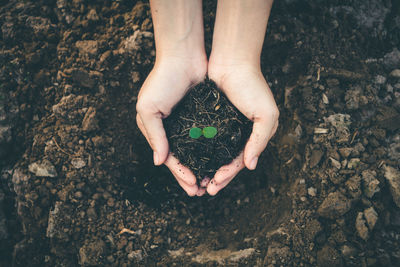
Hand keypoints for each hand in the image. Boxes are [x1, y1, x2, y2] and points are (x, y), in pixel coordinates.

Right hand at [136, 57, 206, 195]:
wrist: (183, 56)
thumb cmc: (162, 80)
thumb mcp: (149, 108)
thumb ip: (155, 136)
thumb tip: (159, 162)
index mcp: (156, 130)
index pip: (168, 158)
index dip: (180, 174)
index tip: (193, 188)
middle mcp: (171, 129)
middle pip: (182, 159)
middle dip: (190, 177)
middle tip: (202, 192)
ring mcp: (187, 123)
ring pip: (195, 152)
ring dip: (201, 167)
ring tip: (211, 183)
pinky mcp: (201, 116)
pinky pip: (206, 138)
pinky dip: (210, 151)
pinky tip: (217, 161)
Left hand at [206, 63, 278, 194]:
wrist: (233, 61)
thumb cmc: (252, 86)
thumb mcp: (266, 114)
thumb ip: (259, 140)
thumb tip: (250, 166)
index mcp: (253, 135)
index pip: (240, 161)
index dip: (228, 175)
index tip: (214, 185)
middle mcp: (238, 133)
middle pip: (226, 162)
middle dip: (217, 178)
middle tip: (204, 191)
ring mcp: (224, 126)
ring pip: (214, 154)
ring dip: (207, 168)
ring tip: (197, 182)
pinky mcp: (211, 118)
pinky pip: (205, 139)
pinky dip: (199, 152)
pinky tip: (191, 161)